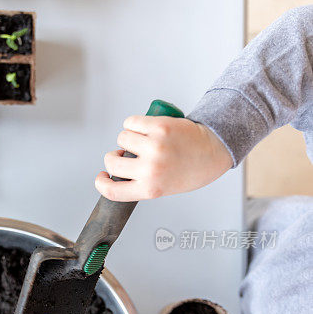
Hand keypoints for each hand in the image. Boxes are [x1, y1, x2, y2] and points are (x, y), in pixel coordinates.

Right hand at [95, 116, 232, 201]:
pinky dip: (134, 123)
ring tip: (144, 140)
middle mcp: (151, 169)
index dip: (101, 183)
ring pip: (122, 138)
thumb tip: (116, 171)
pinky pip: (131, 122)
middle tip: (126, 154)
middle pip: (112, 161)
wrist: (213, 151)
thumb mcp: (163, 187)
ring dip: (128, 138)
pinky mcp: (159, 127)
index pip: (113, 191)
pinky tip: (145, 128)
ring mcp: (155, 147)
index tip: (102, 176)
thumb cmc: (189, 170)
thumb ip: (140, 183)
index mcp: (151, 189)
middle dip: (114, 156)